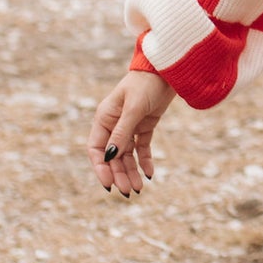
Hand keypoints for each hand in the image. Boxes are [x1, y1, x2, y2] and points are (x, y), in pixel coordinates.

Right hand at [86, 70, 175, 196]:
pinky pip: (142, 148)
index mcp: (103, 118)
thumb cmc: (144, 85)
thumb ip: (121, 133)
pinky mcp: (145, 126)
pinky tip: (149, 174)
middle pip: (113, 156)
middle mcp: (113, 124)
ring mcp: (129, 126)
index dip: (101, 168)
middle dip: (119, 174)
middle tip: (128, 192)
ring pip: (127, 155)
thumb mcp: (133, 109)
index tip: (108, 184)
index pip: (96, 149)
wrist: (166, 70)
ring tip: (138, 189)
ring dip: (131, 172)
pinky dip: (145, 161)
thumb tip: (109, 157)